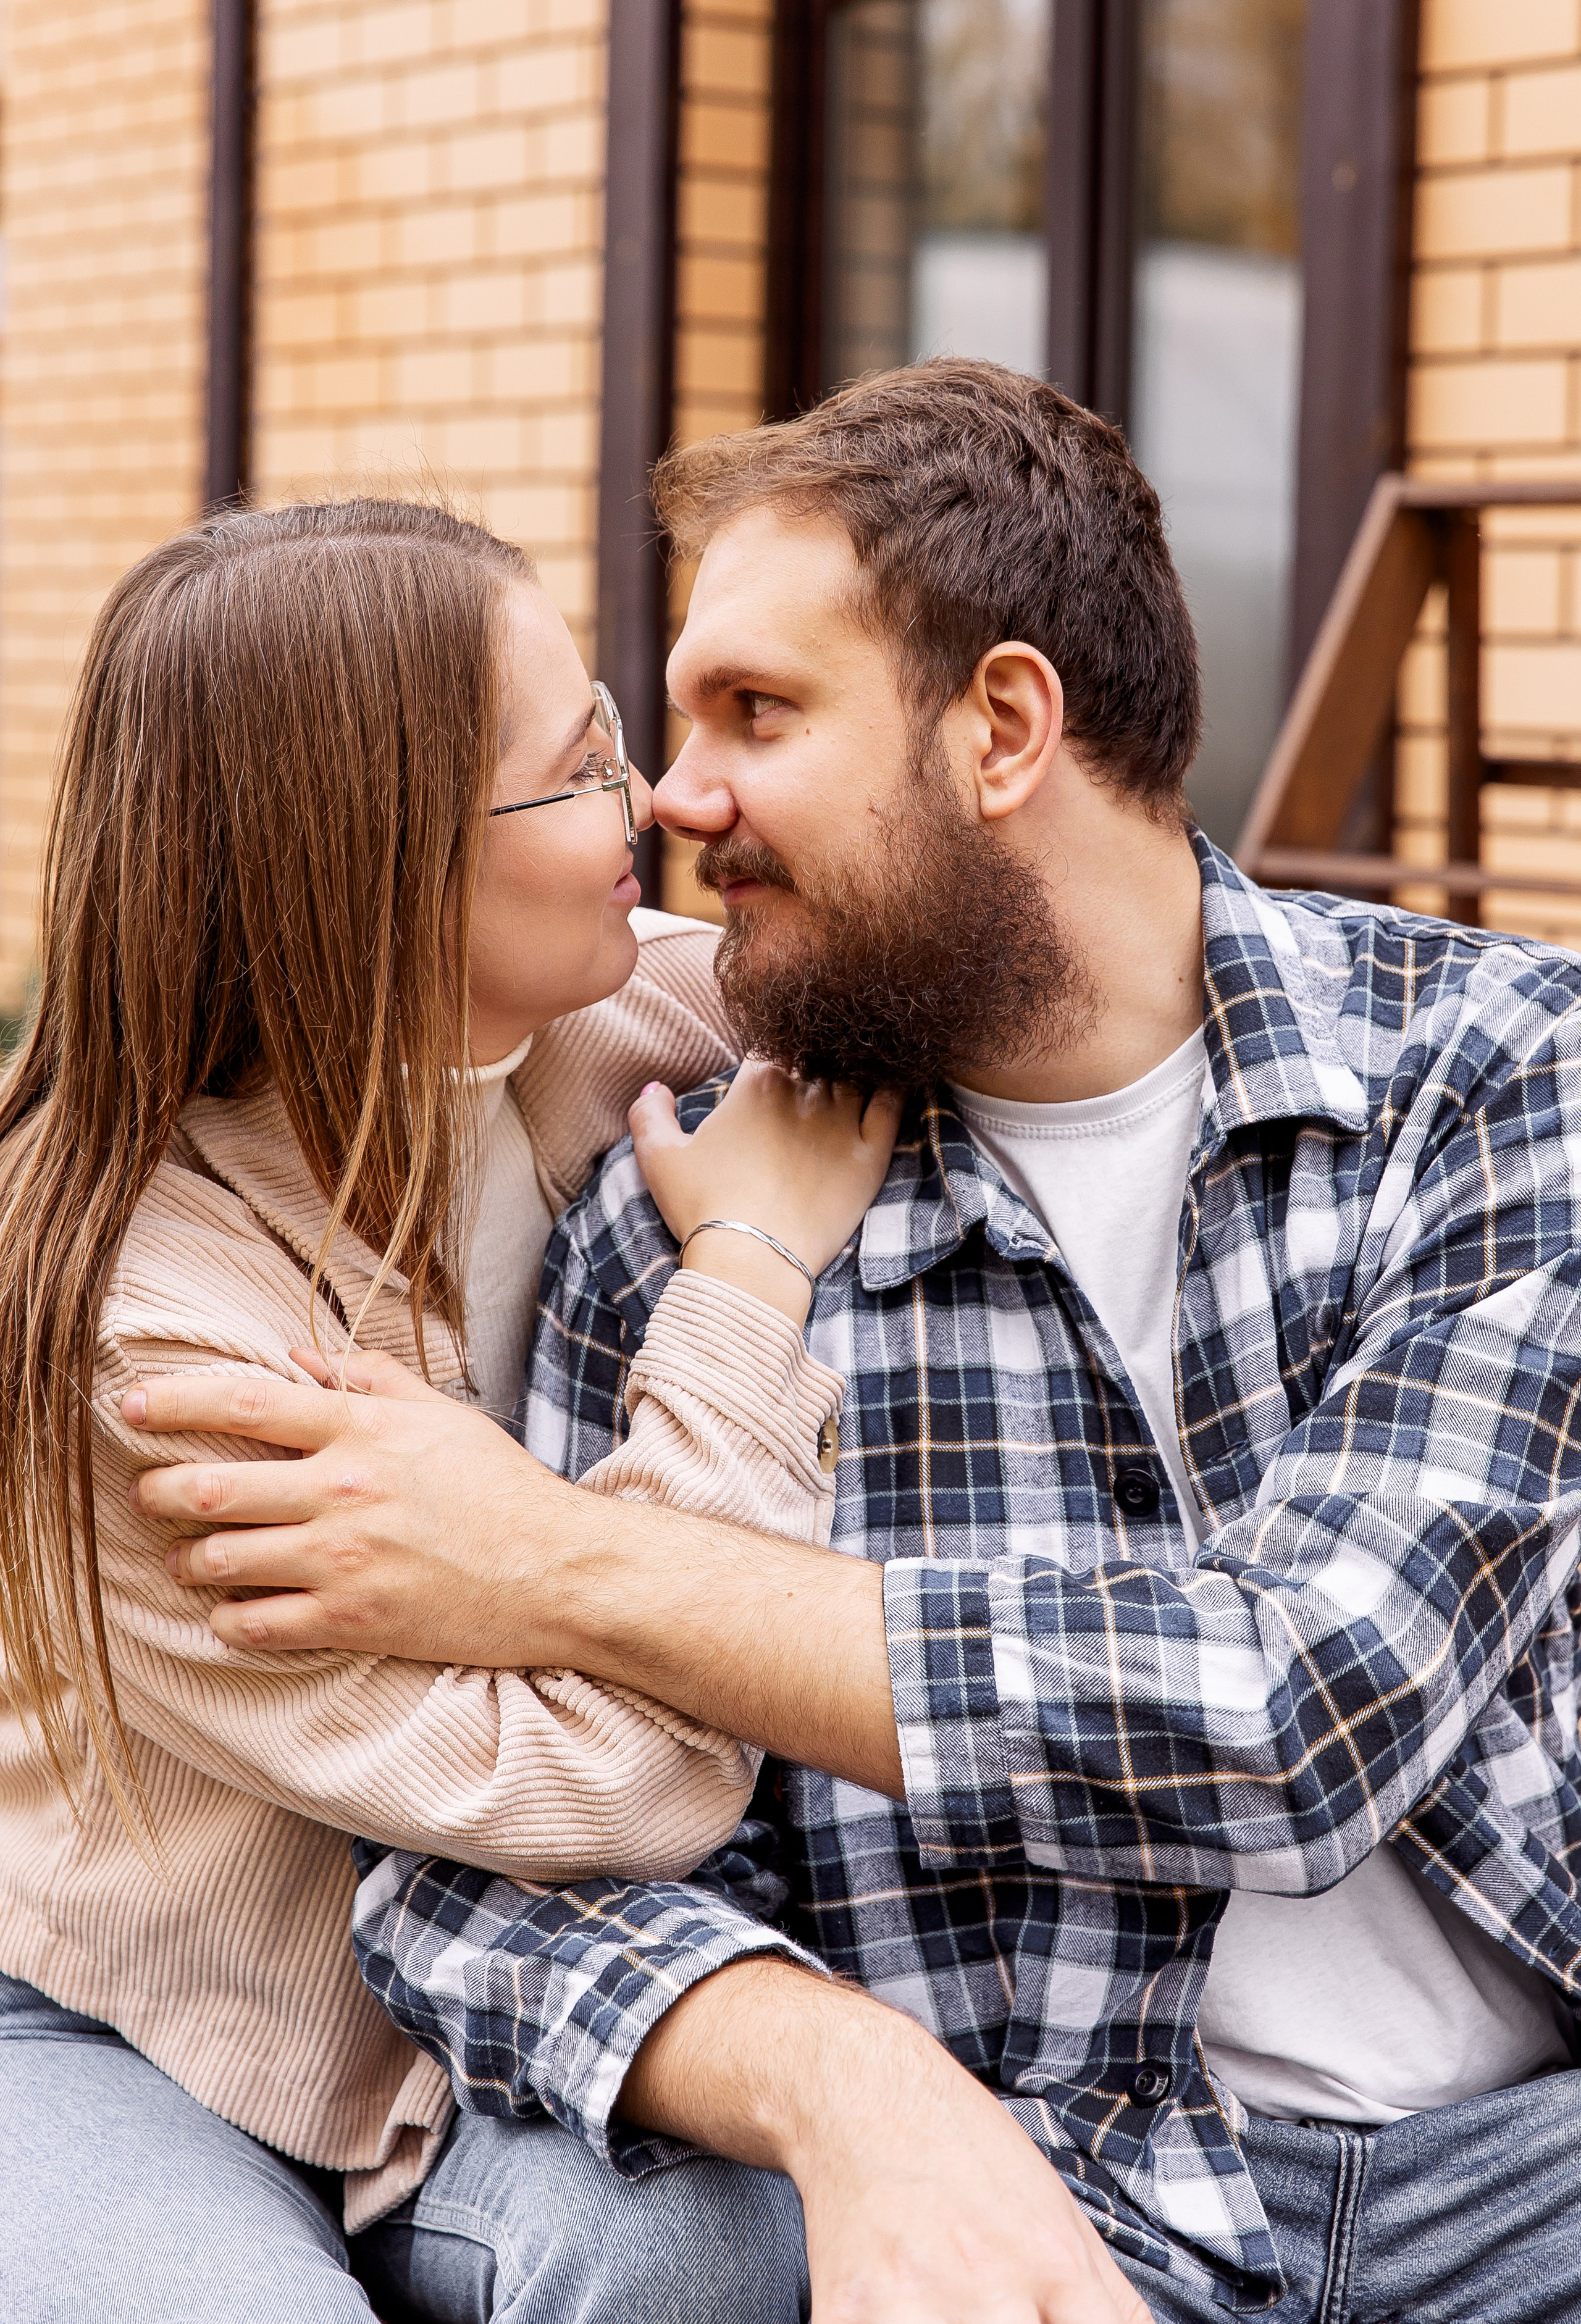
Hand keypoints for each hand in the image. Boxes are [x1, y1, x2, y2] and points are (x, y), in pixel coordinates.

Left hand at [126, 1353, 586, 1662]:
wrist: (559, 1572)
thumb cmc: (503, 1490)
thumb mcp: (443, 1416)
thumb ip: (369, 1379)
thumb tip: (296, 1355)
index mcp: (362, 1431)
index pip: (245, 1402)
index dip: (175, 1401)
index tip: (130, 1404)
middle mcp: (342, 1491)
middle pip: (209, 1487)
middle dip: (157, 1491)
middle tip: (145, 1493)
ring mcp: (342, 1559)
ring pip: (219, 1560)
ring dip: (185, 1559)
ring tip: (185, 1557)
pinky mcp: (350, 1620)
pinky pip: (253, 1625)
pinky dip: (227, 1618)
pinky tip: (230, 1610)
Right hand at [622, 1959, 1152, 2323]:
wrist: (862, 2092)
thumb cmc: (969, 2156)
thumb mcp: (1061, 2213)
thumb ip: (1111, 2302)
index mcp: (1052, 2263)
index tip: (1058, 2322)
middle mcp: (988, 2283)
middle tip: (1007, 2308)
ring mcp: (912, 2302)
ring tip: (949, 2306)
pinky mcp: (845, 2312)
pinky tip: (899, 2307)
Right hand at [630, 1065, 900, 1323]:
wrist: (750, 1261)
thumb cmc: (701, 1207)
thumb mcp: (657, 1157)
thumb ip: (649, 1112)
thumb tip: (657, 1087)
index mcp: (756, 1082)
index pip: (771, 1048)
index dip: (771, 1059)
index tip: (767, 1080)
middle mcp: (803, 1091)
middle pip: (816, 1058)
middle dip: (812, 1064)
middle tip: (806, 1087)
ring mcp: (841, 1121)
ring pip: (855, 1074)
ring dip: (851, 1073)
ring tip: (849, 1081)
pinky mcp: (869, 1154)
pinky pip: (892, 1105)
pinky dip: (892, 1088)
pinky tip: (891, 1085)